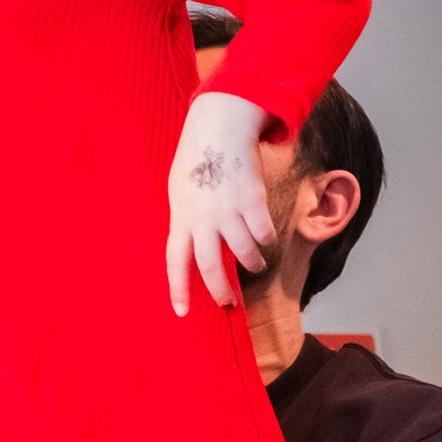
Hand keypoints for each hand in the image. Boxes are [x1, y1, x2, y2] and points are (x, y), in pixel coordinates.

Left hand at [166, 92, 276, 315]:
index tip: (182, 312)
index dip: (178, 289)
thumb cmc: (197, 159)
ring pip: (243, 252)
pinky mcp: (252, 202)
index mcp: (181, 218)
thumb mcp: (180, 191)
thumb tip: (191, 244)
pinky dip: (266, 240)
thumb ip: (186, 220)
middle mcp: (203, 220)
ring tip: (256, 265)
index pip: (175, 262)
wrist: (219, 129)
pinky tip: (267, 240)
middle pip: (211, 266)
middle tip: (229, 303)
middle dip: (220, 290)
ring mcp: (228, 212)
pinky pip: (263, 232)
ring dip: (252, 264)